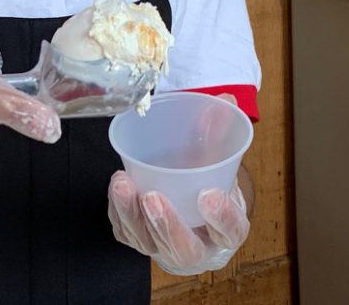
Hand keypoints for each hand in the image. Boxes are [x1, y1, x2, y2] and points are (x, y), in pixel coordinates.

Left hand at [107, 94, 249, 274]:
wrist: (188, 204)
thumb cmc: (205, 181)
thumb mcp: (216, 159)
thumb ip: (218, 132)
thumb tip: (225, 98)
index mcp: (227, 230)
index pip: (231, 231)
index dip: (222, 217)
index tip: (209, 194)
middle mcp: (198, 248)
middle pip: (185, 250)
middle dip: (167, 224)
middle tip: (152, 196)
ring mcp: (165, 248)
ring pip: (148, 243)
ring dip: (132, 214)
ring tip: (122, 183)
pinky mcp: (140, 241)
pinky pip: (126, 233)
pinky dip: (118, 211)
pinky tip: (117, 189)